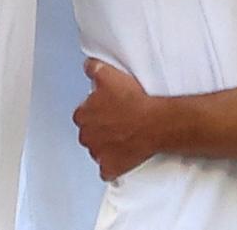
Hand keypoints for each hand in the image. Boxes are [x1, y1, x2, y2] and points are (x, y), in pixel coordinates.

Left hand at [73, 59, 157, 180]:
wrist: (153, 122)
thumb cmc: (133, 100)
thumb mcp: (109, 74)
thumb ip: (93, 68)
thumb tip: (87, 66)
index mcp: (82, 115)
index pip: (82, 112)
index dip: (96, 109)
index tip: (108, 106)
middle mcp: (86, 136)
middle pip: (89, 131)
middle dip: (100, 127)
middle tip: (118, 119)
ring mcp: (98, 154)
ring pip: (97, 150)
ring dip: (106, 144)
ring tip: (123, 135)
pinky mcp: (111, 168)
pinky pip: (107, 170)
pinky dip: (112, 165)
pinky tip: (122, 155)